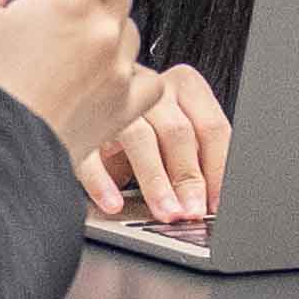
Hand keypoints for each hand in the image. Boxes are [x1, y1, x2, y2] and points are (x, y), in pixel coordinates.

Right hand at [91, 63, 230, 230]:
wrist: (87, 105)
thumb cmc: (142, 125)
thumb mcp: (173, 135)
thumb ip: (194, 158)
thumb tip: (204, 203)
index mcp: (185, 86)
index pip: (212, 127)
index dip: (218, 170)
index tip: (215, 204)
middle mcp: (152, 88)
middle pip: (177, 132)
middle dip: (187, 178)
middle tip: (191, 212)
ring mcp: (116, 100)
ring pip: (139, 138)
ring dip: (154, 181)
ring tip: (164, 212)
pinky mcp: (80, 120)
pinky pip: (92, 151)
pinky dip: (102, 181)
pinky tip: (113, 203)